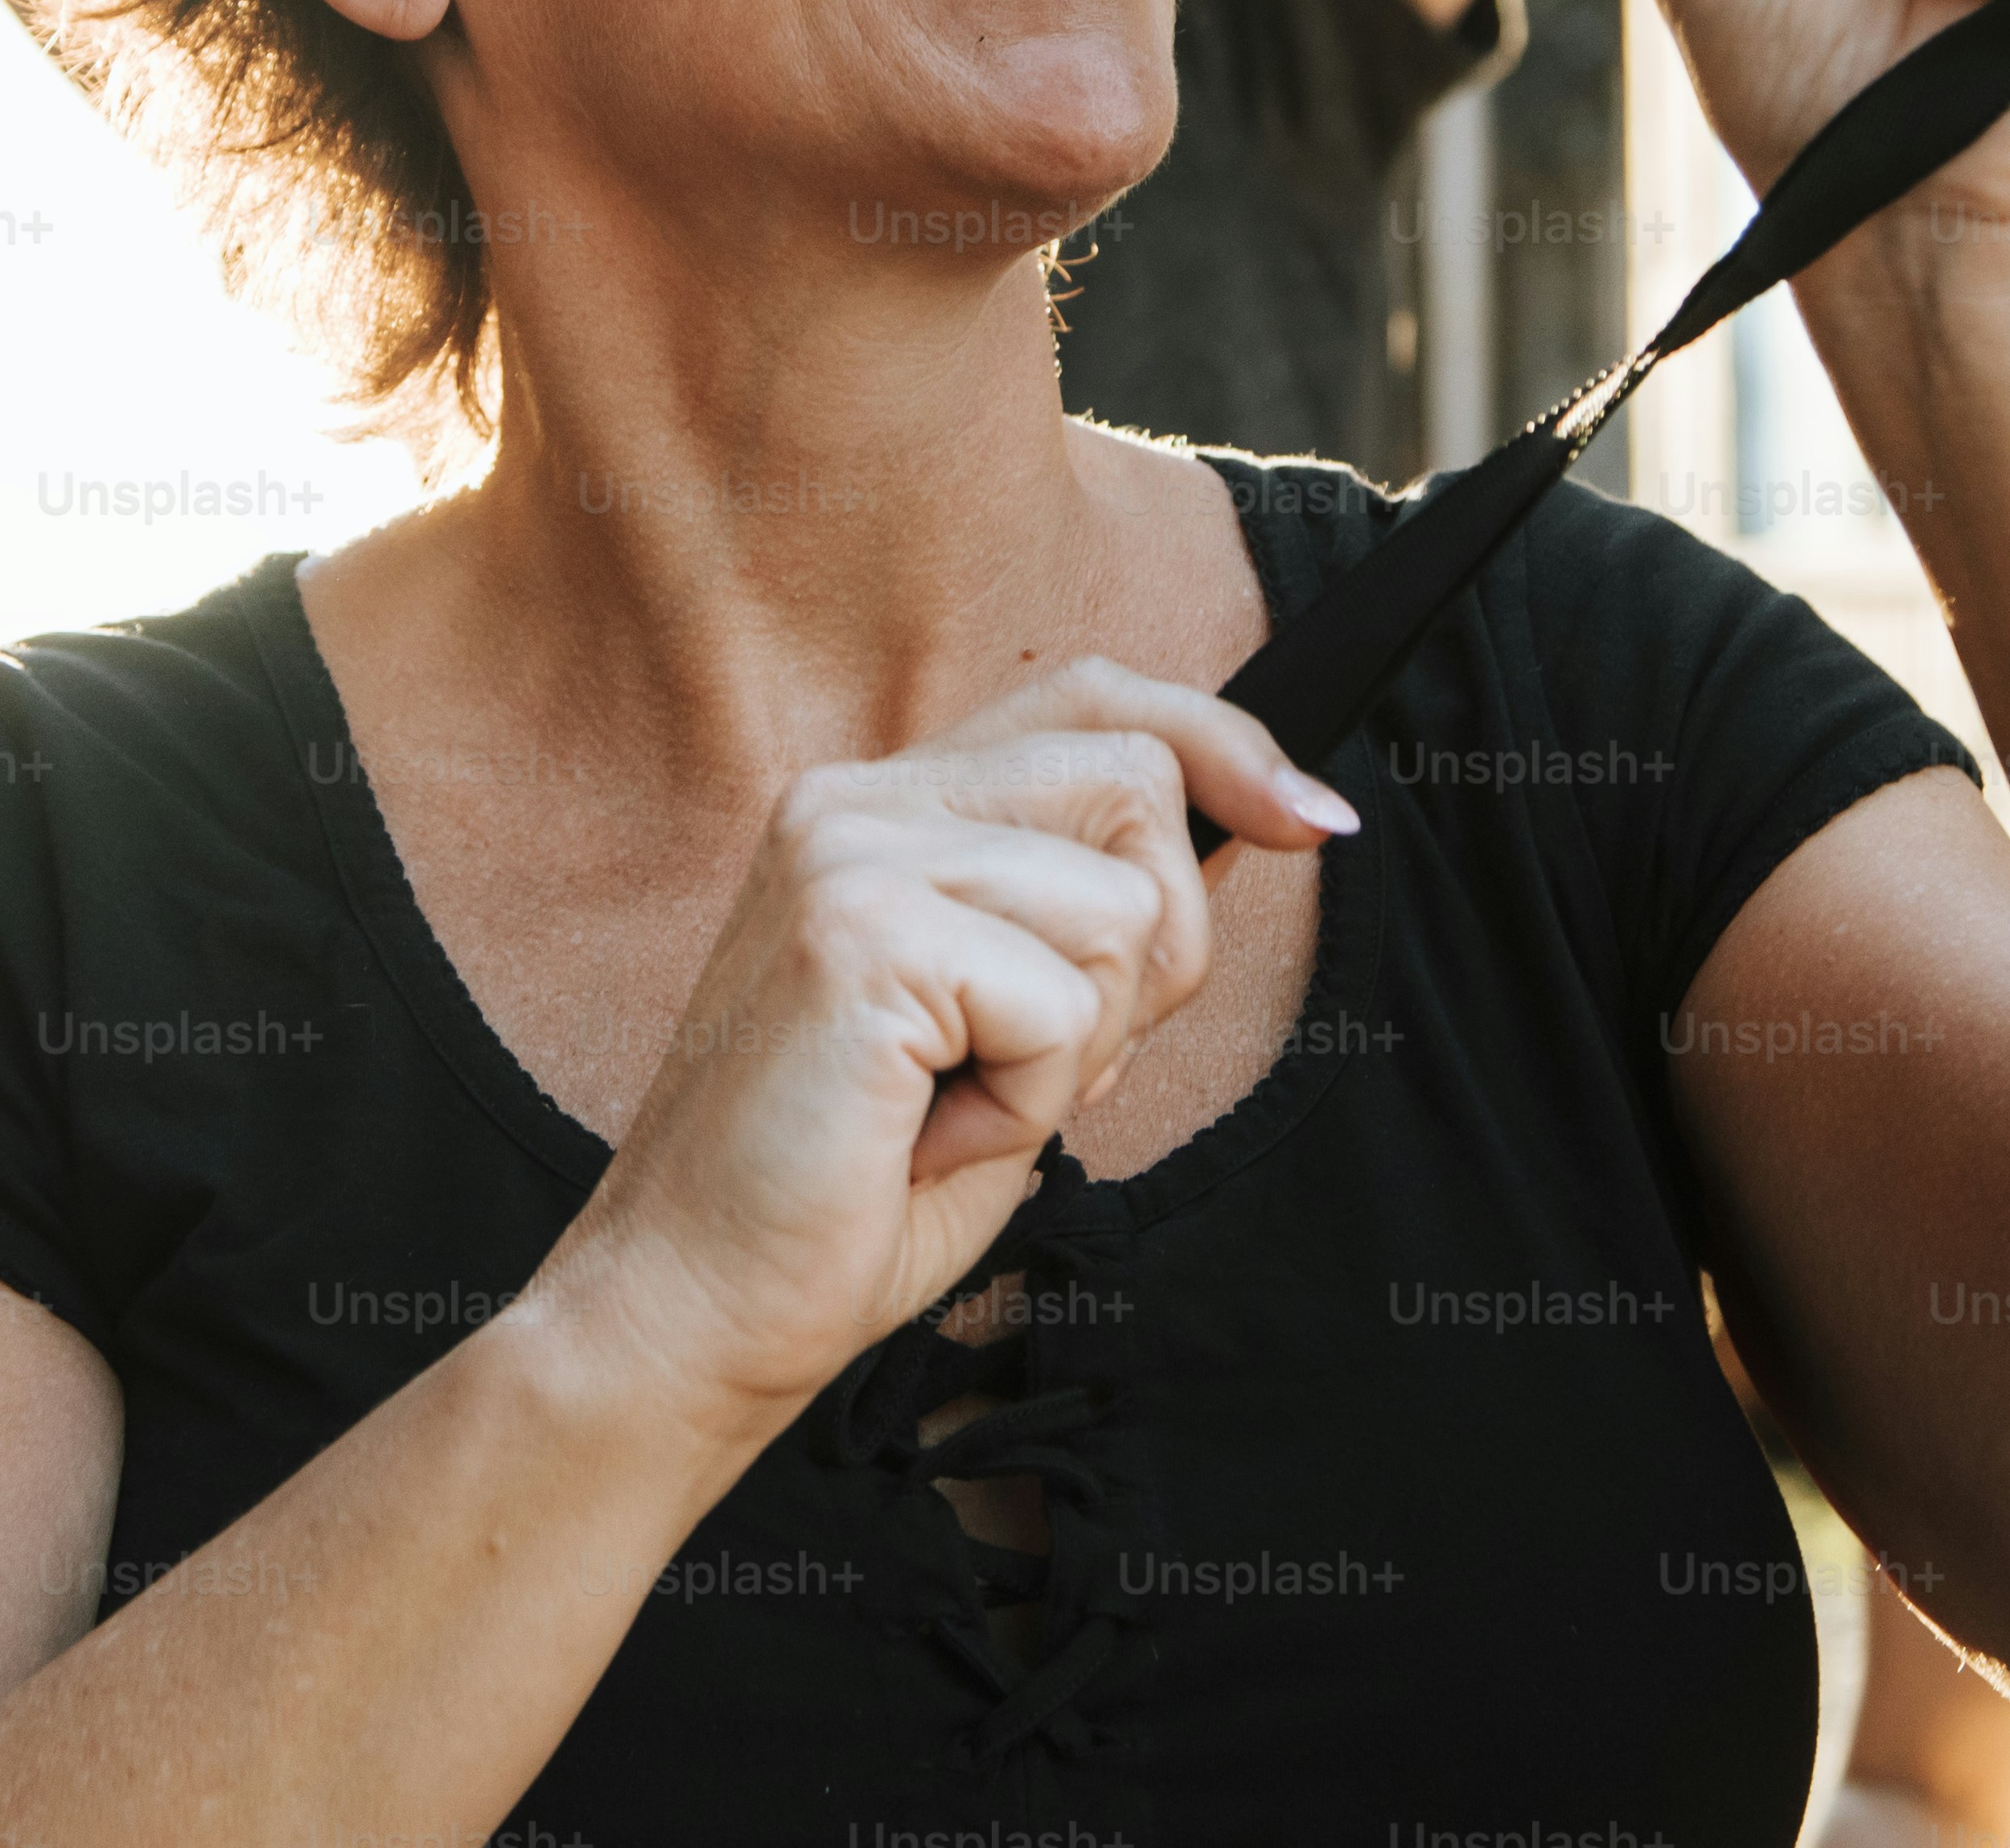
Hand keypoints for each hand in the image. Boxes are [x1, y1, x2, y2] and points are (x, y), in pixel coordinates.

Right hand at [529, 662, 1351, 1429]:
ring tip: (958, 1107)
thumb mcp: (1007, 1022)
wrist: (696, 1309)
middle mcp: (855, 801)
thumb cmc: (850, 1190)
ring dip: (1080, 1051)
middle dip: (1155, 952)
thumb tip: (1263, 820)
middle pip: (1135, 781)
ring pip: (1117, 907)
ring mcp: (849, 856)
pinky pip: (1064, 1006)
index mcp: (883, 805)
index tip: (1313, 821)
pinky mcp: (861, 937)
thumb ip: (1089, 910)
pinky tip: (927, 1136)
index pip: (1093, 700)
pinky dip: (1029, 1106)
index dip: (1221, 743)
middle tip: (1040, 1066)